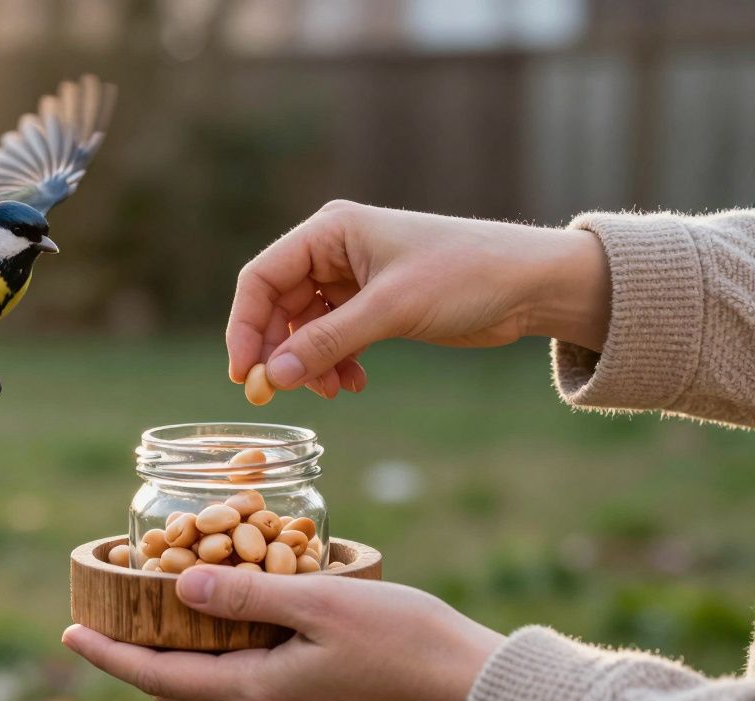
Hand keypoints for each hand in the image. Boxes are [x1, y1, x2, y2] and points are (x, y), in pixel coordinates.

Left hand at [62, 566, 503, 700]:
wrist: (465, 682)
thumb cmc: (401, 637)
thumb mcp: (320, 602)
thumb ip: (246, 594)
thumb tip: (178, 589)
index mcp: (254, 692)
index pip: (155, 677)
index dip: (107, 655)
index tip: (68, 634)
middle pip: (170, 692)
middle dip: (128, 662)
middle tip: (103, 623)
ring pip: (202, 697)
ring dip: (167, 665)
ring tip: (147, 623)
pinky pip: (235, 694)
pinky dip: (207, 665)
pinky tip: (214, 632)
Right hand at [226, 200, 610, 395]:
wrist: (532, 283)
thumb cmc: (466, 274)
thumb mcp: (391, 309)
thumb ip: (327, 342)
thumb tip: (273, 376)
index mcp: (330, 231)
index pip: (262, 278)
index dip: (245, 326)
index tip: (243, 374)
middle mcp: (334, 251)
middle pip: (278, 306)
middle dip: (278, 352)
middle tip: (277, 394)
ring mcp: (353, 279)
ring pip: (305, 328)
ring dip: (309, 363)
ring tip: (333, 390)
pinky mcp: (374, 305)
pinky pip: (333, 338)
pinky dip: (335, 363)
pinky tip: (353, 383)